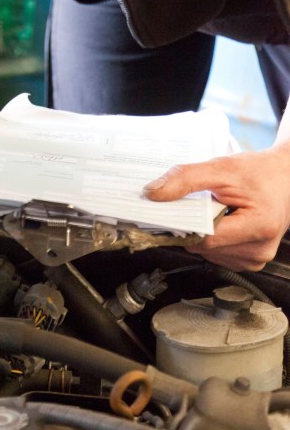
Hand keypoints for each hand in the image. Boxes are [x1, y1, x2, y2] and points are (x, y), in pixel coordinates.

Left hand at [142, 143, 289, 270]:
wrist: (284, 177)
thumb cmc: (258, 172)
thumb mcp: (221, 168)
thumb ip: (186, 179)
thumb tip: (153, 193)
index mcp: (259, 226)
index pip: (206, 238)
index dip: (184, 224)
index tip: (168, 212)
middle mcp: (260, 249)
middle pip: (205, 247)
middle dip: (194, 226)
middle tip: (200, 204)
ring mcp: (256, 258)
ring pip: (209, 254)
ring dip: (204, 233)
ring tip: (217, 210)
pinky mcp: (251, 261)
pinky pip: (217, 254)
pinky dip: (213, 238)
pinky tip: (222, 221)